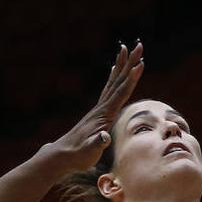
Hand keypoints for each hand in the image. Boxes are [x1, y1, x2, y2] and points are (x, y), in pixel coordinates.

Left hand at [46, 41, 144, 173]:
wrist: (61, 155)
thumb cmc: (78, 156)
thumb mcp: (89, 152)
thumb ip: (97, 144)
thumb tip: (104, 137)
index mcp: (103, 115)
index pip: (120, 93)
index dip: (131, 80)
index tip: (140, 64)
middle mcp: (101, 107)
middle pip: (118, 81)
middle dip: (129, 63)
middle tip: (138, 45)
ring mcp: (98, 109)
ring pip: (113, 82)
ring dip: (122, 65)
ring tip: (126, 49)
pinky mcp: (97, 113)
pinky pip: (108, 89)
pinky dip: (114, 77)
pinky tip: (114, 70)